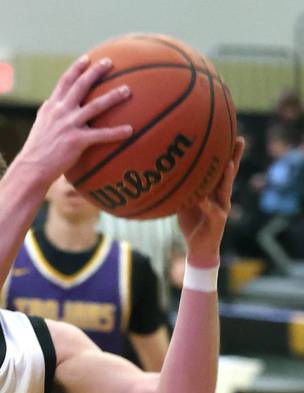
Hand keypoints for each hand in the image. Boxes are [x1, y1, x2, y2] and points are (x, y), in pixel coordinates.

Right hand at [14, 55, 132, 188]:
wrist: (32, 168)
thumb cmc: (36, 150)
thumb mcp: (38, 125)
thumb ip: (46, 112)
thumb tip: (49, 102)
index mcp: (51, 107)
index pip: (64, 81)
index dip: (76, 68)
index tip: (87, 58)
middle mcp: (60, 112)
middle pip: (81, 86)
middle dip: (96, 71)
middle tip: (109, 62)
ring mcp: (69, 125)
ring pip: (96, 106)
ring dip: (113, 96)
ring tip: (127, 90)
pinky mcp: (77, 141)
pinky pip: (101, 134)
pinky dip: (117, 132)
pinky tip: (130, 130)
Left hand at [178, 137, 244, 266]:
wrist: (198, 248)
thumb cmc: (191, 223)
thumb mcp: (183, 202)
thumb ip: (180, 188)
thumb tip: (164, 173)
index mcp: (213, 190)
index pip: (220, 167)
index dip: (224, 151)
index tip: (227, 132)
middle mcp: (221, 196)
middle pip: (229, 173)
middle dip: (235, 156)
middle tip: (240, 139)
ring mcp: (222, 208)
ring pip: (226, 190)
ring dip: (228, 177)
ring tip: (229, 164)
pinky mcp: (218, 221)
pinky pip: (212, 211)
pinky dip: (207, 205)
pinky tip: (203, 199)